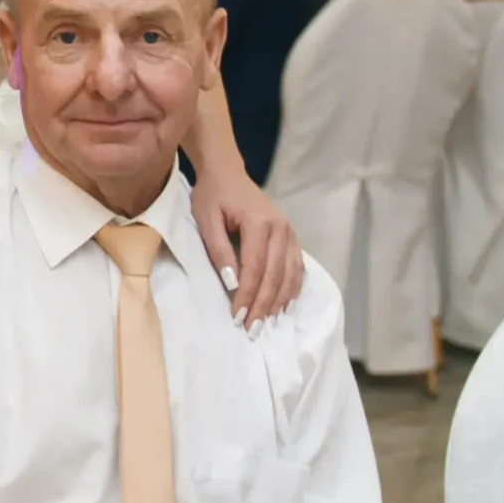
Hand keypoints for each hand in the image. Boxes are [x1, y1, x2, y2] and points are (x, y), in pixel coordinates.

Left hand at [190, 169, 303, 326]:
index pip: (255, 268)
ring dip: (279, 301)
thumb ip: (219, 251)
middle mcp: (281, 228)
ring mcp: (289, 232)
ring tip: (267, 322)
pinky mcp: (291, 236)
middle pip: (275, 275)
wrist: (227, 173)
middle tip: (253, 329)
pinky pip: (297, 266)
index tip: (238, 317)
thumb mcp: (206, 220)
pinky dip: (292, 288)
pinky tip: (285, 304)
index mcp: (260, 223)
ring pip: (289, 274)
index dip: (248, 295)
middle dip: (263, 305)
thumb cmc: (212, 196)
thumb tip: (233, 283)